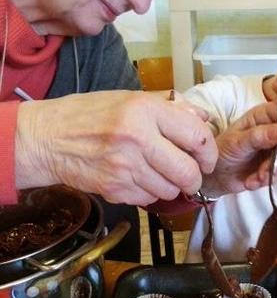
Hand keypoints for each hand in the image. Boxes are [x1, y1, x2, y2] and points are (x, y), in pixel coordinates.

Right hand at [15, 90, 217, 205]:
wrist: (46, 139)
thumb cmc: (88, 114)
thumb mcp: (129, 98)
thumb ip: (170, 108)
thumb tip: (203, 118)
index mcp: (144, 110)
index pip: (196, 136)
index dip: (209, 152)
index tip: (207, 158)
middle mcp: (137, 139)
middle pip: (187, 172)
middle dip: (195, 178)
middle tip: (191, 175)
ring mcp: (125, 168)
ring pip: (169, 190)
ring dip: (171, 186)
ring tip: (159, 174)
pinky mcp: (114, 190)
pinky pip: (148, 199)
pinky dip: (149, 193)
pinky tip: (138, 178)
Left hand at [201, 101, 276, 194]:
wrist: (217, 174)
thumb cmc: (223, 151)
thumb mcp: (237, 142)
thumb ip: (259, 136)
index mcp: (265, 115)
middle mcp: (275, 127)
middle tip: (266, 171)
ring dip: (275, 172)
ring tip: (255, 178)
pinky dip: (271, 179)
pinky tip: (253, 181)